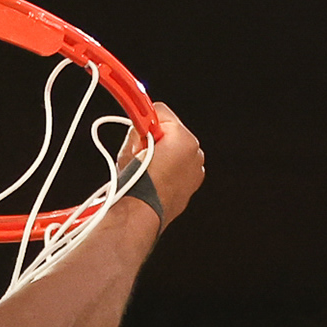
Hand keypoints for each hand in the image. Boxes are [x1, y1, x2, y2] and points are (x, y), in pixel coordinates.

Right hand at [128, 105, 203, 225]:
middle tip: (139, 153)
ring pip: (177, 150)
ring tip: (147, 170)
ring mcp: (197, 169)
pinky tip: (156, 179)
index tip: (137, 128)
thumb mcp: (129, 149)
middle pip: (171, 132)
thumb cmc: (135, 184)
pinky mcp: (194, 183)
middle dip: (156, 138)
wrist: (140, 214)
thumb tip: (139, 126)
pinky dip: (170, 169)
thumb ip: (137, 130)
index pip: (160, 112)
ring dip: (164, 154)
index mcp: (183, 138)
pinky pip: (181, 167)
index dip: (144, 122)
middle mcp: (195, 151)